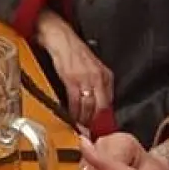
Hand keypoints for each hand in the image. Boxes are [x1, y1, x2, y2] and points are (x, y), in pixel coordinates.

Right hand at [35, 10, 113, 126]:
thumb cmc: (73, 51)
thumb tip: (94, 105)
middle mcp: (98, 77)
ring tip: (79, 128)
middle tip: (89, 133)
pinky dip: (73, 112)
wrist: (59, 36)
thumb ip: (95, 84)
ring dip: (83, 120)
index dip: (103, 118)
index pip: (109, 103)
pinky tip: (70, 116)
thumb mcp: (91, 67)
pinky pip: (75, 101)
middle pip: (100, 108)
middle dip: (94, 123)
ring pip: (88, 107)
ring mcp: (86, 79)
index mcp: (105, 75)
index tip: (98, 129)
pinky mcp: (72, 79)